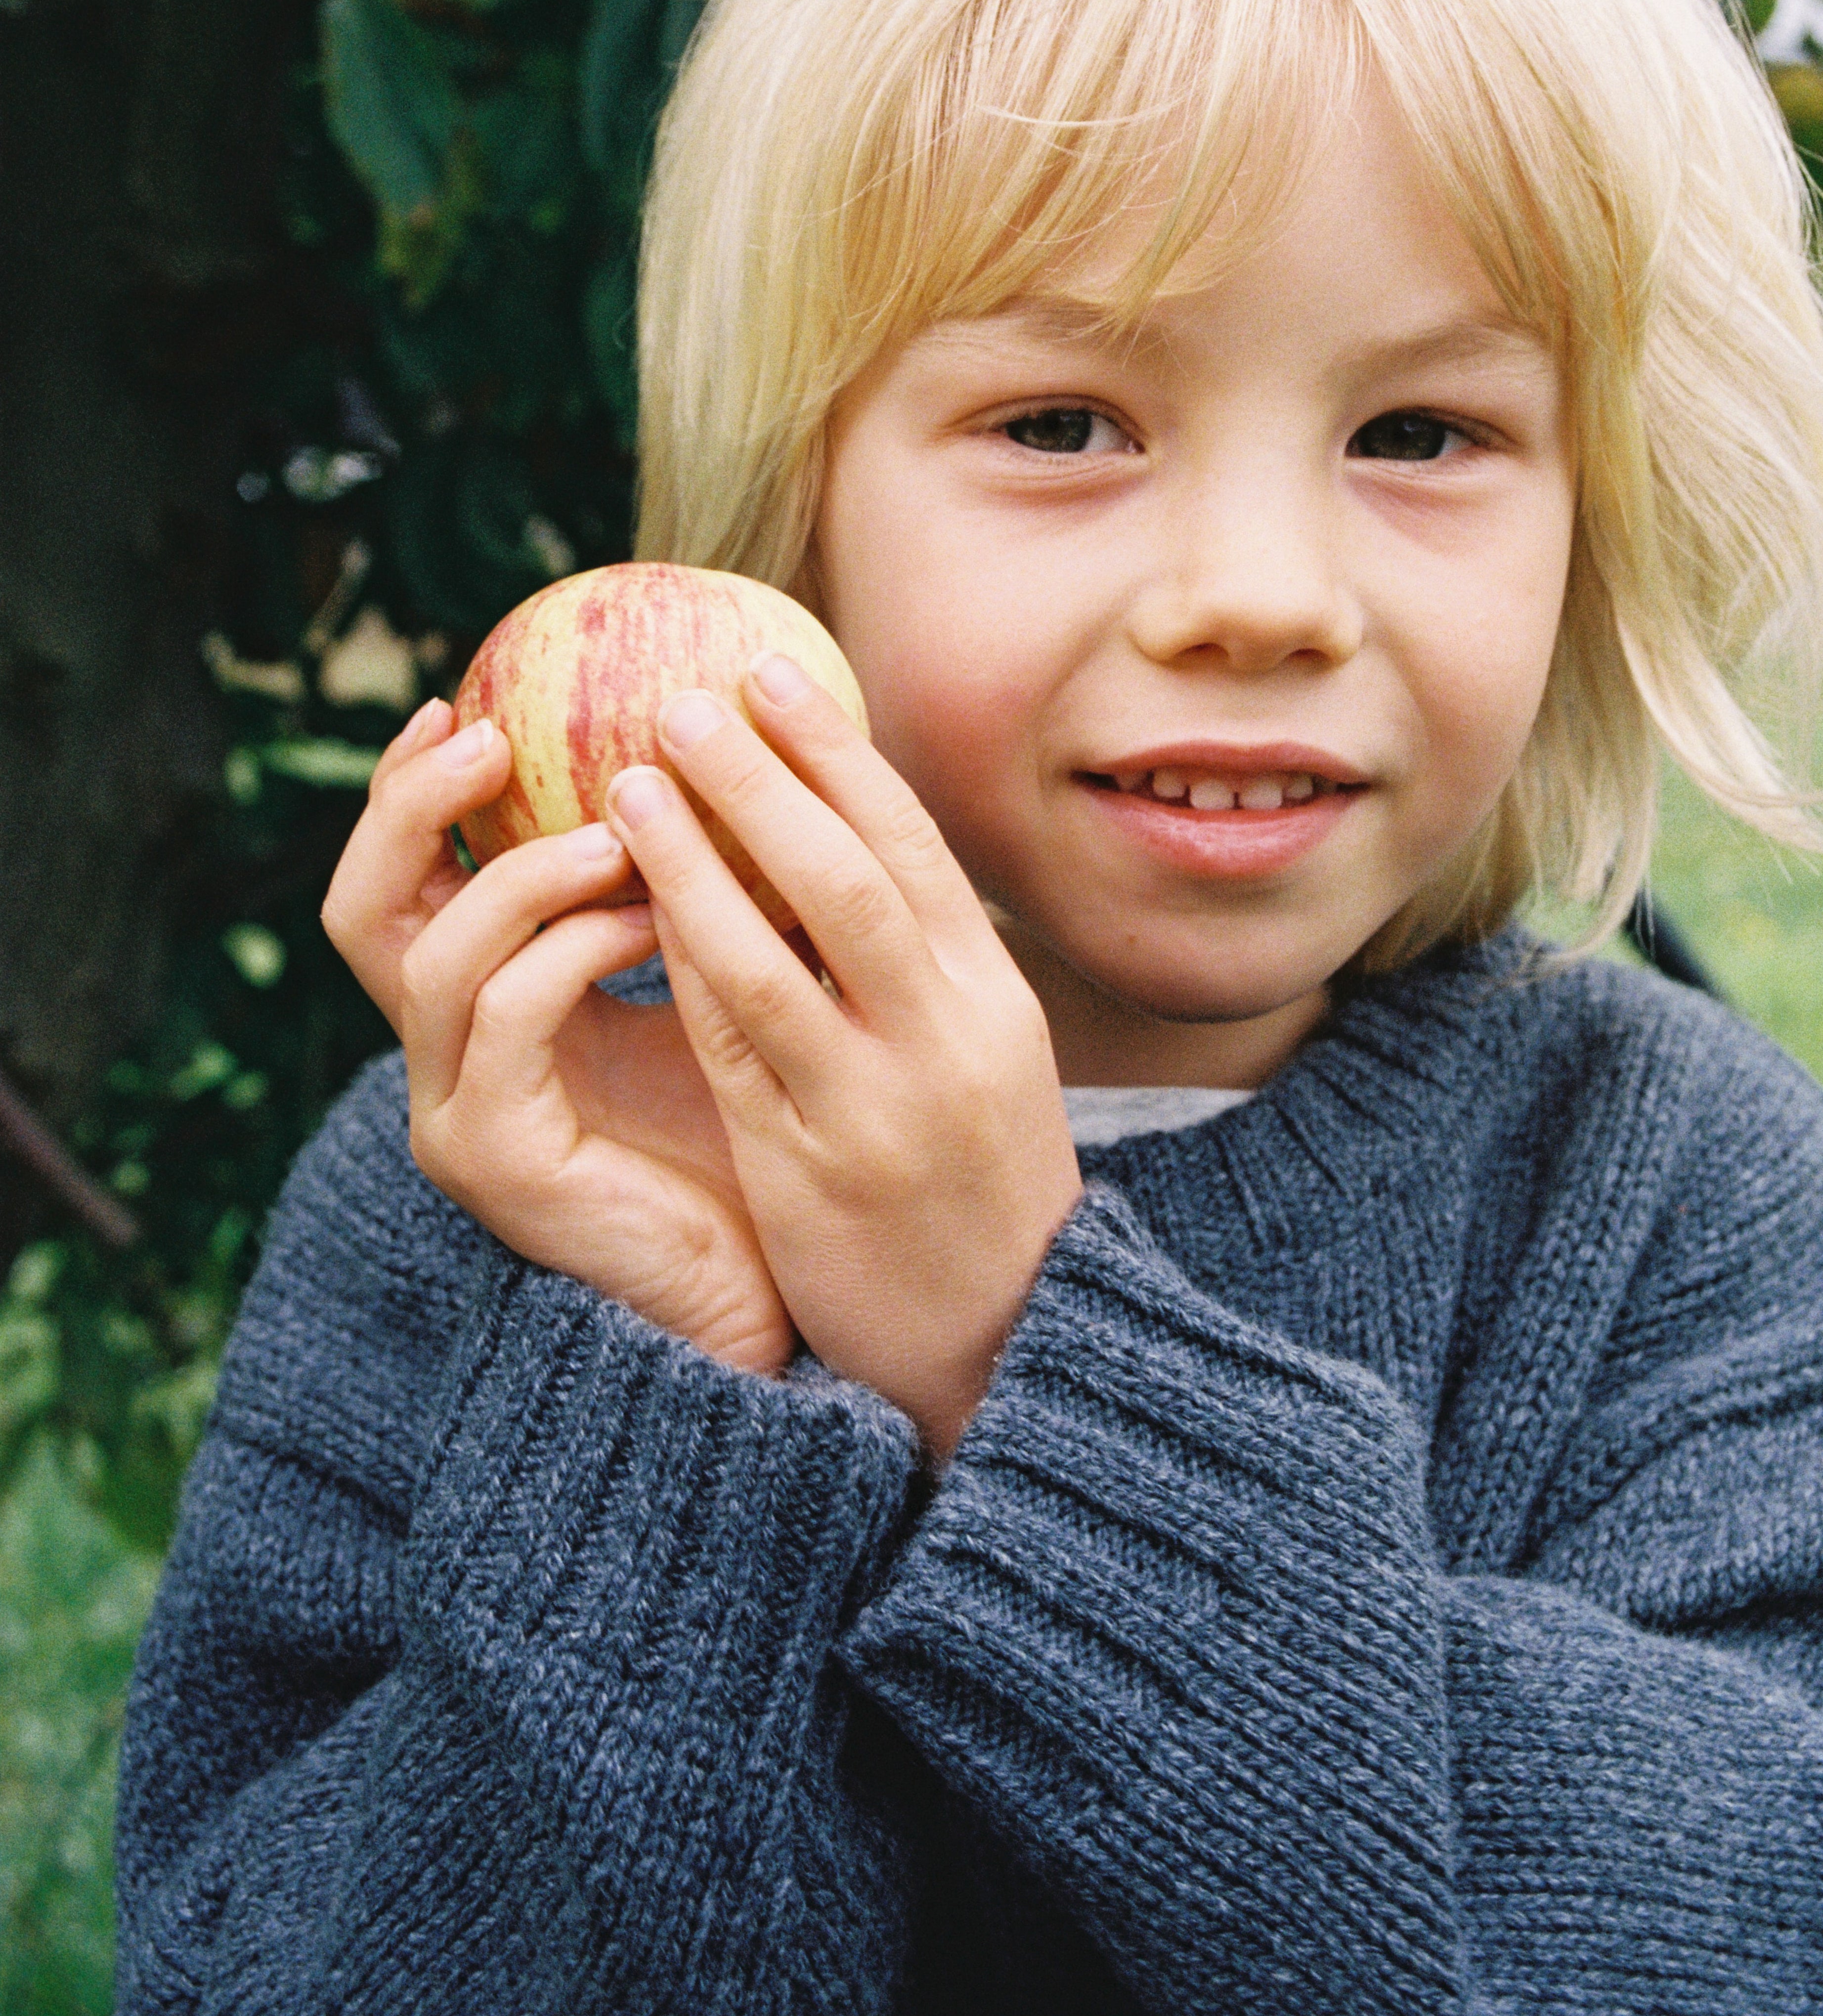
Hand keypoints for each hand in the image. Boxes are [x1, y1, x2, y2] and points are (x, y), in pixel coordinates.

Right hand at [321, 702, 794, 1373]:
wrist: (768, 1277)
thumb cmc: (750, 1121)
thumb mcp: (709, 975)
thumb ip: (681, 887)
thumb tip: (715, 745)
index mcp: (479, 1006)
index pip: (403, 880)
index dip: (412, 788)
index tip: (465, 700)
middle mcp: (442, 1055)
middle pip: (360, 907)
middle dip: (414, 809)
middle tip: (490, 736)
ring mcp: (453, 1111)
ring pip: (433, 957)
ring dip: (525, 876)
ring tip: (618, 832)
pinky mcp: (493, 1157)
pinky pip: (509, 1018)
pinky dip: (572, 948)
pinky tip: (649, 917)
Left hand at [606, 655, 1083, 1459]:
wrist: (1003, 1340)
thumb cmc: (972, 1175)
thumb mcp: (982, 1051)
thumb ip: (920, 956)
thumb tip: (837, 826)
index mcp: (994, 996)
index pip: (911, 845)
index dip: (837, 752)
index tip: (773, 675)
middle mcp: (947, 1036)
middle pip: (847, 877)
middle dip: (763, 778)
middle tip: (683, 698)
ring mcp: (877, 1104)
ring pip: (775, 957)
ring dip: (695, 860)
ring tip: (630, 781)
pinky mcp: (808, 1170)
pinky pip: (732, 1047)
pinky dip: (683, 965)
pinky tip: (626, 906)